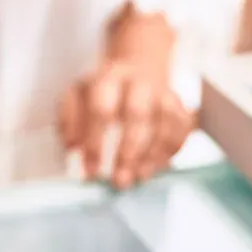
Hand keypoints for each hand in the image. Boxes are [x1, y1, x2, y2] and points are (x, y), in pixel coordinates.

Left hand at [57, 11, 192, 189]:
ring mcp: (164, 93)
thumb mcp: (77, 96)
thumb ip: (69, 121)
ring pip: (163, 123)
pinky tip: (154, 168)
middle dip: (129, 150)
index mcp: (109, 77)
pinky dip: (169, 152)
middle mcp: (140, 81)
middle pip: (137, 114)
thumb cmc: (102, 92)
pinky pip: (181, 131)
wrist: (138, 70)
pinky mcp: (180, 106)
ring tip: (137, 178)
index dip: (96, 142)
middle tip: (119, 180)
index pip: (102, 109)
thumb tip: (73, 149)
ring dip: (151, 156)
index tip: (90, 171)